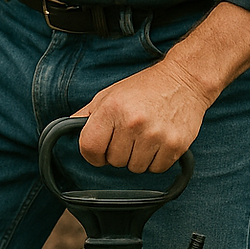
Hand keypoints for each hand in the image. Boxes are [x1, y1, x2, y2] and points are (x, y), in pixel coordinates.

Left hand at [74, 2, 249, 172]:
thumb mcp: (110, 93)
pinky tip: (158, 142)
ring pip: (135, 168)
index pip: (90, 148)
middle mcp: (132, 123)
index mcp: (111, 109)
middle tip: (130, 135)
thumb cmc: (145, 87)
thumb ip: (87, 114)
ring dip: (138, 158)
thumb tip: (64, 129)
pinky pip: (156, 169)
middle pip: (114, 161)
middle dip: (119, 153)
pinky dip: (156, 161)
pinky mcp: (175, 145)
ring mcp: (155, 135)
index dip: (92, 154)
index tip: (100, 151)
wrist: (185, 79)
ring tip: (145, 137)